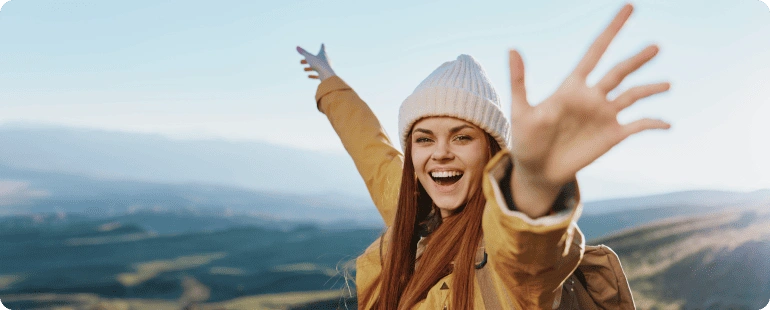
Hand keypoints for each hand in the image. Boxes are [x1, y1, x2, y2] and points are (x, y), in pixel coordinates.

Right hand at [296, 44, 336, 80]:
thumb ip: (303, 52)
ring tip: (304, 69)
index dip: (322, 46)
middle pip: (316, 59)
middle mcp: (326, 60)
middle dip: (308, 60)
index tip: (323, 44)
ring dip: (310, 68)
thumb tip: (297, 47)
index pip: (322, 48)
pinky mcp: (325, 75)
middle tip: (301, 61)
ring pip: (317, 67)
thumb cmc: (318, 63)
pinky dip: (313, 75)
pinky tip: (308, 76)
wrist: (327, 74)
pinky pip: (318, 75)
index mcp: (323, 54)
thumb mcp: (309, 57)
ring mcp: (326, 68)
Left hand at [508, 4, 669, 216]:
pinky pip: (638, 125)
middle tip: (656, 46)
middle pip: (619, 71)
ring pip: (633, 95)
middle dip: (637, 59)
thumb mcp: (521, 111)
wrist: (536, 171)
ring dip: (650, 88)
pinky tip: (667, 124)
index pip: (595, 51)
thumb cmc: (525, 140)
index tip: (629, 7)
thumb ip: (520, 81)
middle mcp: (592, 97)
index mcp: (572, 87)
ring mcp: (604, 116)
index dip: (612, 30)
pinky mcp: (612, 136)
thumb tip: (512, 49)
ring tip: (667, 84)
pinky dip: (653, 123)